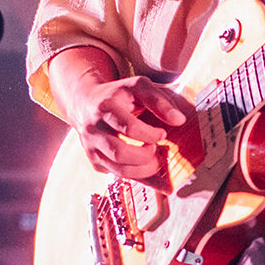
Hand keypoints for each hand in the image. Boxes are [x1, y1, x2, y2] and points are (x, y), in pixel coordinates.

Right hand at [50, 48, 188, 185]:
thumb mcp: (138, 87)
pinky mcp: (94, 161)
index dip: (150, 134)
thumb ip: (159, 101)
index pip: (129, 128)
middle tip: (157, 148)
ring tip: (155, 159)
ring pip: (118, 170)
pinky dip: (139, 178)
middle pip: (120, 153)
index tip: (162, 133)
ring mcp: (91, 148)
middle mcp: (94, 130)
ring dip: (144, 170)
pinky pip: (117, 176)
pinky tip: (153, 174)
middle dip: (146, 156)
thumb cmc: (118, 94)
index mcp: (106, 108)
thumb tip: (179, 120)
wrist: (85, 102)